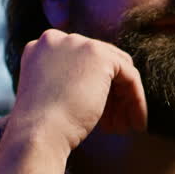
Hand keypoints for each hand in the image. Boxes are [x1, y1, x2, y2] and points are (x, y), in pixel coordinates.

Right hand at [10, 29, 148, 151]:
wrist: (37, 133)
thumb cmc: (42, 127)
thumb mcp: (51, 96)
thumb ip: (68, 82)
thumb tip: (96, 89)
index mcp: (41, 48)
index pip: (79, 64)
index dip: (94, 90)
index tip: (102, 117)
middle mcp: (58, 40)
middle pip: (99, 65)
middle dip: (112, 95)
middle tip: (117, 122)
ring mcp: (79, 44)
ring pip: (117, 70)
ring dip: (125, 99)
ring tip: (127, 126)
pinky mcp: (99, 55)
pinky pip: (129, 76)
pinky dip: (136, 99)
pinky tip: (137, 122)